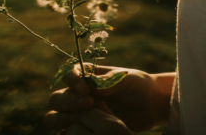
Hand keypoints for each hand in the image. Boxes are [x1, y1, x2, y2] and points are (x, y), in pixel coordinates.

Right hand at [46, 65, 173, 133]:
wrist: (151, 105)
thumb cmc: (138, 86)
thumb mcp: (125, 79)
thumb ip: (107, 82)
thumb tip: (89, 86)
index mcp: (86, 77)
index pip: (67, 76)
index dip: (71, 82)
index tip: (85, 89)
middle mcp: (78, 95)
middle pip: (56, 98)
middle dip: (67, 101)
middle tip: (88, 104)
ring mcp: (80, 114)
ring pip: (54, 117)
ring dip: (61, 118)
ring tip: (79, 119)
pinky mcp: (85, 129)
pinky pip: (66, 133)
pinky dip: (67, 132)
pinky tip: (82, 131)